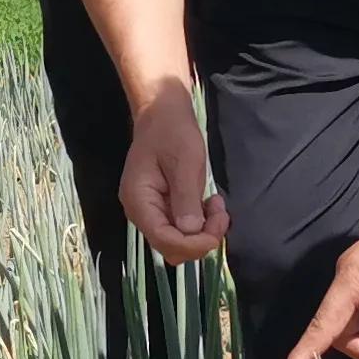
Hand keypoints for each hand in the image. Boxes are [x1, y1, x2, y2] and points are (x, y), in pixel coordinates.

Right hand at [117, 92, 227, 263]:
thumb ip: (185, 197)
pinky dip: (199, 224)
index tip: (216, 233)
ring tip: (217, 206)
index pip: (162, 238)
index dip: (191, 245)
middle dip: (199, 239)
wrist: (163, 113)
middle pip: (169, 246)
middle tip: (220, 214)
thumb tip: (190, 231)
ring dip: (202, 232)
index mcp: (139, 200)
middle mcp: (141, 211)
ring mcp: (151, 210)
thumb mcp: (184, 161)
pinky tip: (210, 204)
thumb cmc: (172, 132)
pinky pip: (181, 228)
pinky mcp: (163, 207)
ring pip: (177, 241)